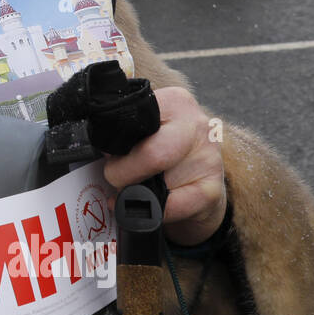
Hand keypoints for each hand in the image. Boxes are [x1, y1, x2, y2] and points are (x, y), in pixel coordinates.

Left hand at [101, 87, 225, 245]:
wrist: (200, 185)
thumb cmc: (165, 155)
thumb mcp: (148, 132)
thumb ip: (125, 132)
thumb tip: (101, 147)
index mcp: (176, 102)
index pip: (134, 120)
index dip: (114, 142)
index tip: (109, 153)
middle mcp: (197, 125)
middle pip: (151, 155)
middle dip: (122, 173)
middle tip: (115, 178)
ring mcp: (208, 157)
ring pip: (158, 184)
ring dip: (136, 193)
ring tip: (137, 189)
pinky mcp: (212, 190)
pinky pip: (172, 206)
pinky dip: (151, 211)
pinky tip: (146, 208)